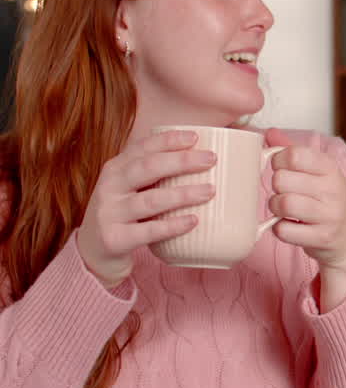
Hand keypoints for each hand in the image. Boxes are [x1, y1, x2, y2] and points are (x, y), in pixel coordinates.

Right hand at [78, 129, 216, 286]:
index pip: (142, 147)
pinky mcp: (114, 239)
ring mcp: (110, 213)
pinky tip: (193, 221)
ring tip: (210, 191)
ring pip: (150, 200)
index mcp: (116, 169)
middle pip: (147, 168)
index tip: (195, 137)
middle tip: (211, 159)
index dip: (168, 140)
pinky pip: (148, 231)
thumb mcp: (130, 186)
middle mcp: (110, 187)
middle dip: (181, 161)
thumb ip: (154, 172)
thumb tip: (201, 156)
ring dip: (183, 194)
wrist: (93, 250)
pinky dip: (173, 225)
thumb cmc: (123, 211)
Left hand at [265, 128, 345, 311]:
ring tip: (285, 211)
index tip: (283, 170)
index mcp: (330, 168)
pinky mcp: (322, 237)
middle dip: (276, 188)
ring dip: (276, 208)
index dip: (278, 162)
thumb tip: (269, 133)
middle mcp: (333, 189)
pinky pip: (283, 230)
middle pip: (281, 179)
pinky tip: (291, 227)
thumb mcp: (319, 174)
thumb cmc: (328, 204)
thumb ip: (294, 153)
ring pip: (282, 204)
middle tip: (286, 193)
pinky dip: (280, 230)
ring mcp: (329, 214)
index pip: (292, 155)